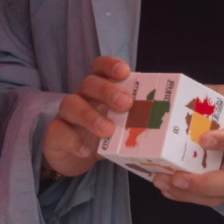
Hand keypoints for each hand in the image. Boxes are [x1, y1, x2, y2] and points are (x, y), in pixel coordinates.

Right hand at [42, 57, 133, 177]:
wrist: (74, 157)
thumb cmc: (103, 136)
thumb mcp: (121, 125)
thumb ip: (136, 119)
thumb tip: (168, 122)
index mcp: (100, 90)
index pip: (100, 68)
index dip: (110, 66)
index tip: (124, 72)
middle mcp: (82, 97)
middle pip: (89, 83)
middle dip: (107, 90)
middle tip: (125, 103)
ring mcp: (67, 114)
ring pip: (71, 104)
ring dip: (90, 115)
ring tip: (107, 130)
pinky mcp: (55, 132)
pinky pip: (58, 130)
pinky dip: (72, 140)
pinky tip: (86, 150)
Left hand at [152, 83, 223, 206]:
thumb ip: (212, 95)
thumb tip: (178, 94)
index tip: (203, 140)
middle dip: (201, 183)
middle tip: (176, 177)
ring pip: (221, 194)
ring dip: (189, 194)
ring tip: (163, 181)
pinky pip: (215, 197)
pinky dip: (190, 196)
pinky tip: (169, 189)